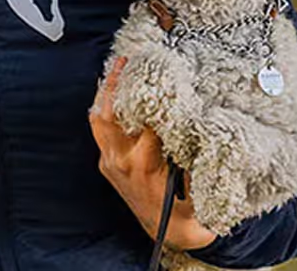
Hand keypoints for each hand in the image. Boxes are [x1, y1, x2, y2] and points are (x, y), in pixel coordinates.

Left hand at [89, 58, 216, 251]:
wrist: (169, 234)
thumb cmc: (190, 209)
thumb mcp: (197, 182)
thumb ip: (190, 152)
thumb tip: (192, 120)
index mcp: (144, 164)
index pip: (144, 122)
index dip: (152, 99)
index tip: (159, 76)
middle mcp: (121, 161)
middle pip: (113, 114)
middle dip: (119, 85)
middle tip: (128, 60)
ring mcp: (109, 161)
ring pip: (99, 120)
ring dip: (107, 93)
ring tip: (117, 67)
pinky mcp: (104, 163)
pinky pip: (99, 130)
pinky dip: (104, 109)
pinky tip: (111, 91)